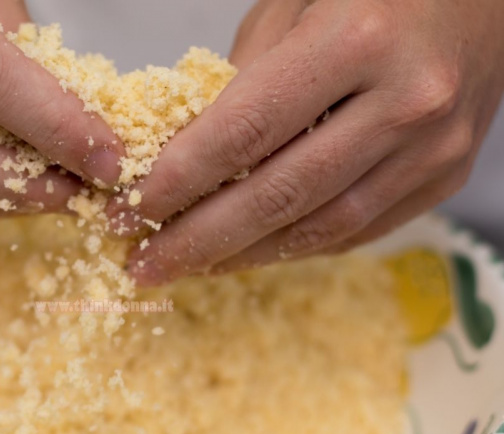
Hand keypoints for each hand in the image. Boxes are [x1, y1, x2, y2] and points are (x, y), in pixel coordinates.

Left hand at [108, 0, 503, 284]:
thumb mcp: (293, 6)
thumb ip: (240, 82)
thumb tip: (183, 155)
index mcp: (356, 41)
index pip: (245, 132)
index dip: (180, 182)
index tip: (130, 211)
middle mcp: (405, 102)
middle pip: (278, 196)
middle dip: (199, 239)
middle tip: (145, 263)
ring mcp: (432, 149)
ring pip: (319, 228)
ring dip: (243, 256)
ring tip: (188, 266)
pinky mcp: (443, 179)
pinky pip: (356, 231)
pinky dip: (294, 248)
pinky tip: (249, 252)